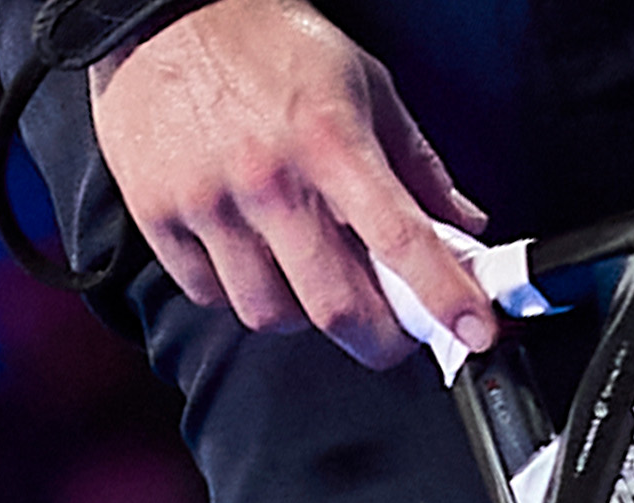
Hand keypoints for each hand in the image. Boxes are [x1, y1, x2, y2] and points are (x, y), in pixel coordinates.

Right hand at [87, 0, 494, 367]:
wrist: (161, 12)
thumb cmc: (267, 44)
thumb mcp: (365, 85)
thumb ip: (417, 164)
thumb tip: (463, 226)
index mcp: (332, 143)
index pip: (402, 240)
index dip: (444, 296)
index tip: (475, 330)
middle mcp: (269, 180)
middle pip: (336, 308)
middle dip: (379, 339)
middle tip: (392, 330)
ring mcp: (209, 204)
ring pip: (270, 315)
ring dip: (303, 313)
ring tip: (309, 273)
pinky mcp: (158, 217)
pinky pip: (209, 296)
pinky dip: (238, 292)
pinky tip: (251, 255)